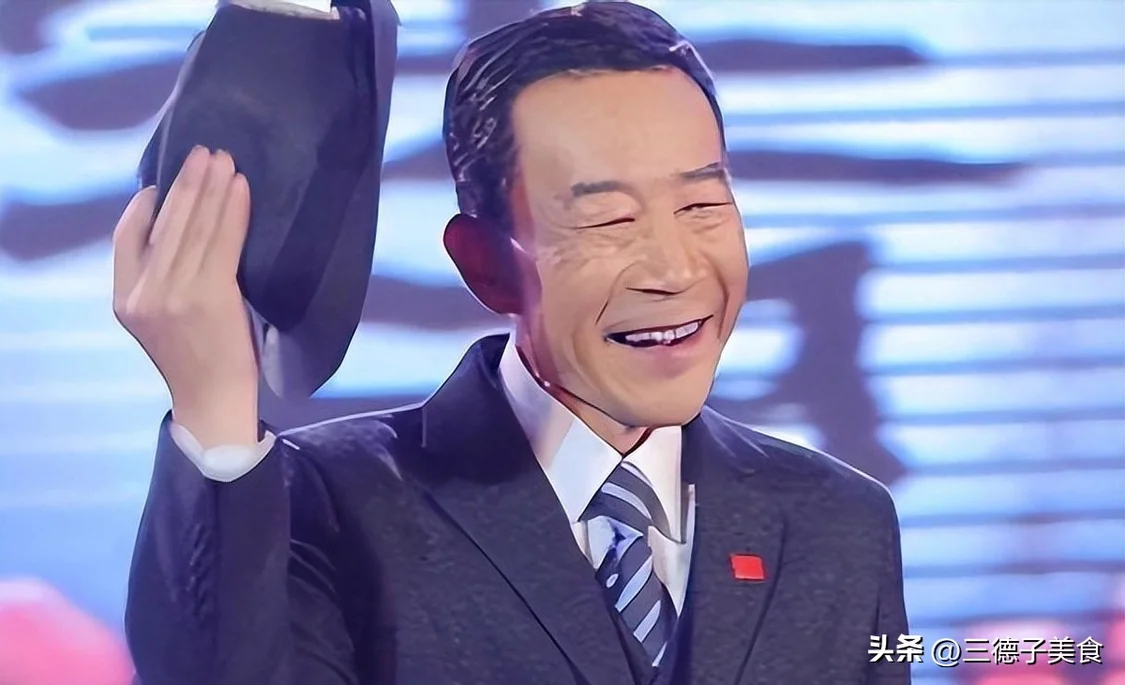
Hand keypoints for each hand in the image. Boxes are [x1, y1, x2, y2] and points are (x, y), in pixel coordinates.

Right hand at [112, 146, 258, 446]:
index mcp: (125, 299)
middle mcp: (145, 293)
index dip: (146, 205)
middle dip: (187, 183)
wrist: (214, 402)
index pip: (127, 238)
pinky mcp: (210, 296)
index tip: (162, 182)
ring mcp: (176, 294)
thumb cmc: (198, 360)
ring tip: (224, 160)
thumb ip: (160, 281)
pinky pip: (223, 241)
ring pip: (194, 227)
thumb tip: (181, 230)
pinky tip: (241, 190)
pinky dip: (233, 211)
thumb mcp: (160, 321)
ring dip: (211, 187)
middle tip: (204, 152)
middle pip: (166, 223)